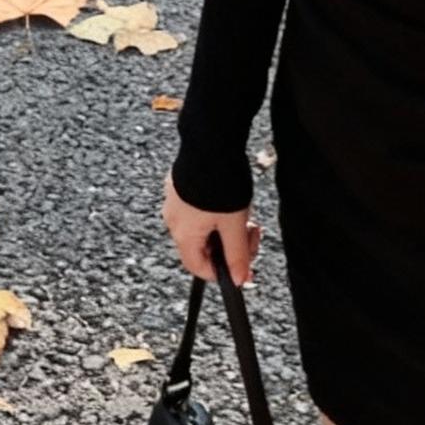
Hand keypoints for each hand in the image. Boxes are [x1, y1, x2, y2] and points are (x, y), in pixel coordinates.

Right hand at [162, 168, 261, 285]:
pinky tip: (231, 198)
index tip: (244, 266)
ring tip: (244, 212)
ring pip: (204, 227)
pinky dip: (216, 211)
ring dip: (226, 226)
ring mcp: (175, 202)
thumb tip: (239, 281)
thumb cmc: (221, 184)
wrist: (211, 143)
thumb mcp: (235, 224)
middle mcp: (173, 220)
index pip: (198, 268)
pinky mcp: (180, 186)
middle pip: (203, 247)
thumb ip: (237, 255)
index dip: (222, 272)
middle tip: (251, 232)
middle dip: (230, 244)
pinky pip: (199, 209)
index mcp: (184, 235)